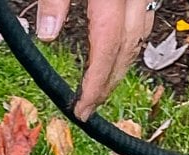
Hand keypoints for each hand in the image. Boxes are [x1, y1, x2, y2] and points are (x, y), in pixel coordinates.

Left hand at [35, 0, 151, 119]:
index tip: (82, 109)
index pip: (107, 48)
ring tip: (100, 89)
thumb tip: (46, 34)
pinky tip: (115, 54)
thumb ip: (54, 0)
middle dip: (108, 85)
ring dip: (120, 67)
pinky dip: (128, 43)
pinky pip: (142, 21)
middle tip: (89, 108)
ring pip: (139, 37)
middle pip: (127, 49)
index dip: (95, 84)